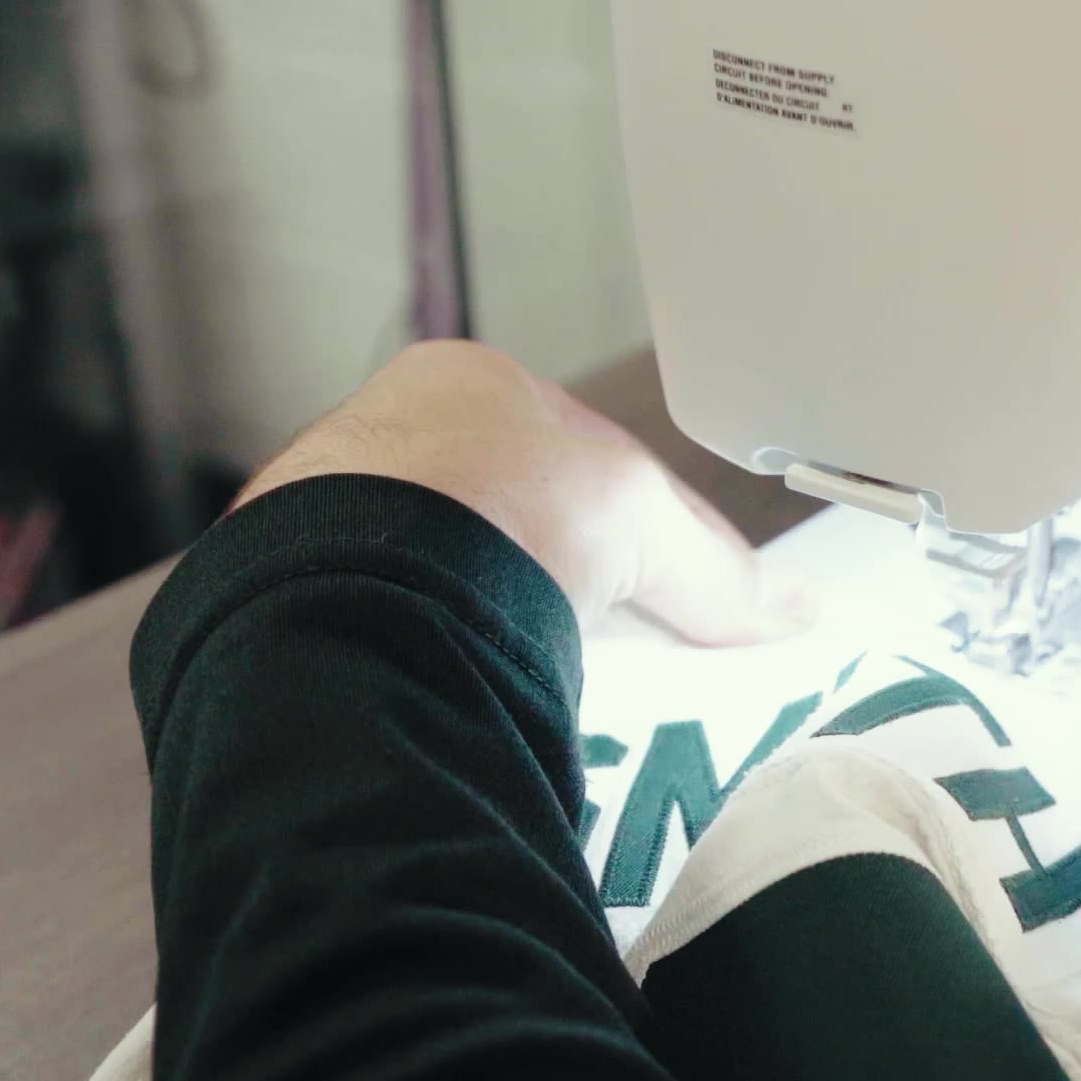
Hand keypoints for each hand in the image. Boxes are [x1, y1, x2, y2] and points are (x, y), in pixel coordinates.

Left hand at [235, 340, 811, 643]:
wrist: (361, 591)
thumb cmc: (493, 511)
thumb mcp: (646, 524)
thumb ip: (722, 569)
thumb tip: (795, 608)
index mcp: (463, 381)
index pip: (571, 453)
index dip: (631, 524)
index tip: (663, 592)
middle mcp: (380, 435)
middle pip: (499, 516)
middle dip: (551, 578)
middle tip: (603, 649)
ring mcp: (323, 518)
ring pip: (437, 577)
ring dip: (486, 624)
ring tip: (535, 686)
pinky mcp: (286, 598)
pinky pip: (385, 634)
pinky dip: (428, 664)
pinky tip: (463, 698)